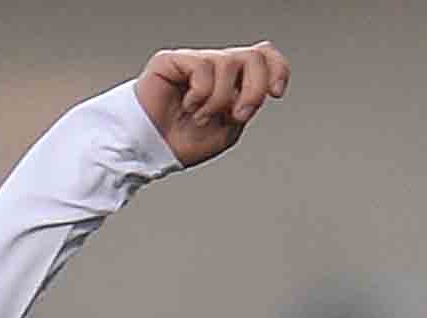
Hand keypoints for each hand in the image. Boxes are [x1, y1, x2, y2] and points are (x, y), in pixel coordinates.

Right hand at [135, 44, 288, 165]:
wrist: (149, 152)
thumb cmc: (181, 142)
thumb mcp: (229, 129)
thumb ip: (248, 104)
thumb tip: (258, 84)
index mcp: (231, 80)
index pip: (264, 56)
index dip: (278, 69)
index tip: (276, 92)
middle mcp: (215, 66)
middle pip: (254, 56)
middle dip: (253, 90)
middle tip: (237, 114)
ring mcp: (194, 61)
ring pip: (229, 64)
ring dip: (219, 99)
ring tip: (200, 116)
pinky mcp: (172, 60)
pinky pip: (202, 67)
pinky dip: (200, 94)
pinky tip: (187, 105)